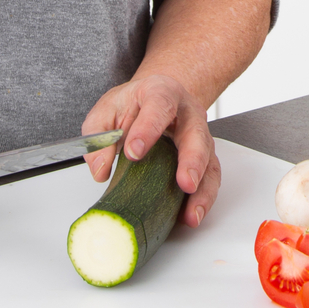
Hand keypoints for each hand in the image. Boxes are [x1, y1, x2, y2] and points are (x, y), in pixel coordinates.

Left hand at [81, 73, 220, 226]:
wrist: (154, 101)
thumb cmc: (132, 106)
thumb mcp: (106, 112)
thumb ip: (98, 137)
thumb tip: (100, 169)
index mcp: (161, 92)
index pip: (159, 105)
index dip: (148, 128)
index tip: (134, 152)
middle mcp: (187, 112)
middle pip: (196, 133)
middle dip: (192, 160)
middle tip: (184, 183)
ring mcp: (199, 134)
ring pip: (209, 159)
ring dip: (203, 187)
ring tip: (192, 211)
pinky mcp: (204, 157)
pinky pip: (210, 177)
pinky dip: (203, 198)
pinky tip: (191, 215)